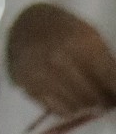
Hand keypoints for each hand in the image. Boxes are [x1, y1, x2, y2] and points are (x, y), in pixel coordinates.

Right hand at [6, 1, 115, 116]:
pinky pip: (58, 109)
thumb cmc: (65, 29)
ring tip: (88, 98)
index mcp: (80, 42)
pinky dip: (68, 108)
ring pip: (76, 107)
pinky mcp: (27, 86)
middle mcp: (58, 59)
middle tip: (105, 100)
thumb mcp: (90, 36)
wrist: (25, 23)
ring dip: (86, 105)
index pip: (110, 79)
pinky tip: (70, 97)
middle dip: (104, 101)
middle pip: (94, 96)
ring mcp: (40, 74)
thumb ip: (107, 63)